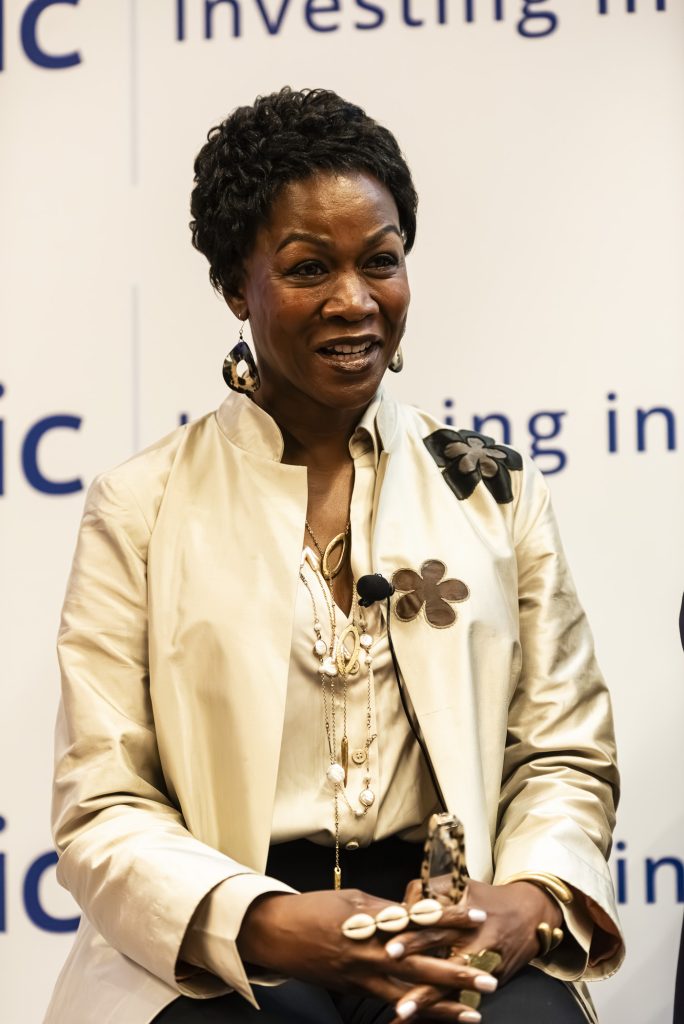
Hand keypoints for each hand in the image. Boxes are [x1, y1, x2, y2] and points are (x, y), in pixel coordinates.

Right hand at [237, 888, 496, 1020]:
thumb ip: (384, 910)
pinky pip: (389, 1004)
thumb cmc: (314, 908)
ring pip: (410, 995)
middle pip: (422, 964)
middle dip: (457, 973)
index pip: (420, 919)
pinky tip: (432, 1021)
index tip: (479, 918)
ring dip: (443, 1006)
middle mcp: (371, 952)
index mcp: (373, 921)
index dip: (450, 919)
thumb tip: (412, 913)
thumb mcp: (352, 900)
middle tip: (490, 978)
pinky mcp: (354, 991)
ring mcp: (362, 976)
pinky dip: (413, 1014)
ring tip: (474, 1014)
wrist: (276, 933)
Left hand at [378, 877, 562, 1020]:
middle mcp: (476, 942)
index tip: (389, 948)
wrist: (531, 916)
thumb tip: (399, 905)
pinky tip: (421, 1023)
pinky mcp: (490, 981)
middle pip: (444, 959)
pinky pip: (464, 999)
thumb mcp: (462, 885)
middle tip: (395, 987)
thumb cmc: (488, 899)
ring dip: (429, 1001)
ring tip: (402, 1013)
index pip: (435, 925)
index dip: (414, 936)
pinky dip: (444, 1013)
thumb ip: (430, 890)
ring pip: (453, 986)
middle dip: (419, 972)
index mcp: (466, 915)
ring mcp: (484, 966)